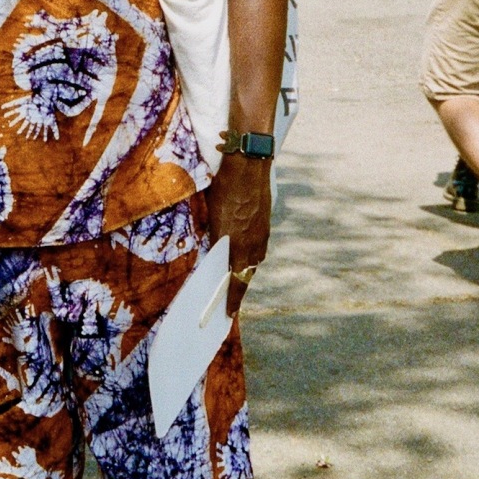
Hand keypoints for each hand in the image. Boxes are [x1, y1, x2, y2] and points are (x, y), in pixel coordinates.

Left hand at [207, 152, 272, 316]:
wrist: (248, 165)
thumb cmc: (223, 187)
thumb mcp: (212, 214)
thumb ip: (215, 236)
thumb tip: (213, 251)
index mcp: (237, 243)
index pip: (236, 280)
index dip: (233, 298)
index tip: (230, 313)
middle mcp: (253, 242)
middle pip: (248, 273)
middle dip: (239, 285)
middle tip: (231, 296)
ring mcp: (262, 232)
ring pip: (256, 259)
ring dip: (247, 268)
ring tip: (238, 274)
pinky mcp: (266, 222)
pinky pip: (260, 245)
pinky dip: (253, 252)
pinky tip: (247, 249)